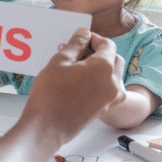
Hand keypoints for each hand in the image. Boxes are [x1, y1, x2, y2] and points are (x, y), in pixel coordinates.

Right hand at [24, 28, 125, 143]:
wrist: (47, 127)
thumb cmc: (51, 94)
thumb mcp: (60, 61)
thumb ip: (76, 44)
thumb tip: (83, 34)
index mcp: (104, 67)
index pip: (107, 44)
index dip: (94, 38)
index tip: (81, 38)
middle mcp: (113, 82)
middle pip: (114, 59)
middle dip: (100, 51)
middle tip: (79, 50)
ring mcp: (110, 98)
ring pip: (113, 74)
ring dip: (101, 66)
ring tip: (78, 66)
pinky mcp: (104, 108)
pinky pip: (108, 88)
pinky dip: (100, 80)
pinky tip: (81, 80)